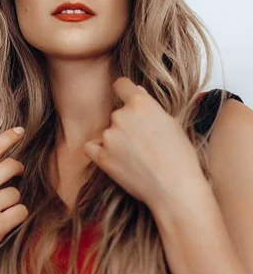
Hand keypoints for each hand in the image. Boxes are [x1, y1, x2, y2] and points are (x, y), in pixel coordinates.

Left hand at [83, 77, 205, 212]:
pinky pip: (92, 147)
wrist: (175, 189)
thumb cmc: (180, 157)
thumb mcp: (171, 123)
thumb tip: (136, 92)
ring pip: (108, 132)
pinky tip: (116, 160)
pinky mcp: (102, 157)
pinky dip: (100, 151)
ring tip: (137, 157)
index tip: (126, 98)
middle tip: (144, 143)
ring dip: (117, 140)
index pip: (121, 85)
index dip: (124, 92)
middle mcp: (121, 116)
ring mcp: (109, 137)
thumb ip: (149, 106)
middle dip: (127, 124)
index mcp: (141, 103)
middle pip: (117, 114)